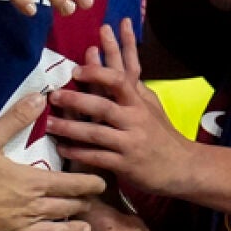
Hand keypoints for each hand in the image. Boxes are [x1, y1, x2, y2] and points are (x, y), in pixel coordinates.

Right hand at [0, 92, 106, 230]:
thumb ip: (16, 118)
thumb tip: (40, 98)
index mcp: (33, 183)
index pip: (73, 185)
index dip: (91, 184)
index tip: (101, 183)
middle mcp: (34, 210)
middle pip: (69, 209)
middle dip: (83, 205)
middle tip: (90, 202)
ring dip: (74, 230)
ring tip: (83, 228)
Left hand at [47, 19, 196, 197]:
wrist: (182, 166)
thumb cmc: (161, 134)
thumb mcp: (152, 106)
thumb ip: (133, 88)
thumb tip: (116, 63)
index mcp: (139, 103)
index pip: (120, 80)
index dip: (98, 73)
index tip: (77, 68)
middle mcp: (135, 120)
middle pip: (102, 106)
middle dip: (75, 100)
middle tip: (53, 96)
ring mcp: (130, 143)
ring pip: (96, 133)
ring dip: (70, 128)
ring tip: (49, 124)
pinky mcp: (125, 165)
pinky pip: (97, 158)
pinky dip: (78, 153)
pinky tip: (62, 148)